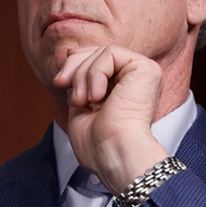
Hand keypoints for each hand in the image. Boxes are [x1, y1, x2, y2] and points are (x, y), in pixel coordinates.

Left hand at [52, 46, 169, 192]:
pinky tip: (97, 97)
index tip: (59, 82)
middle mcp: (138, 78)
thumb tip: (71, 52)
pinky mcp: (146, 69)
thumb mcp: (82, 104)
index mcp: (127, 87)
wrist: (114, 154)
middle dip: (74, 68)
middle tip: (63, 87)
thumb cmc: (99, 143)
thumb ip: (80, 79)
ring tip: (82, 102)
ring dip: (82, 76)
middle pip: (97, 52)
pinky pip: (111, 54)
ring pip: (102, 52)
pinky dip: (95, 73)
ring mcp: (145, 72)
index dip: (75, 64)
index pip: (98, 60)